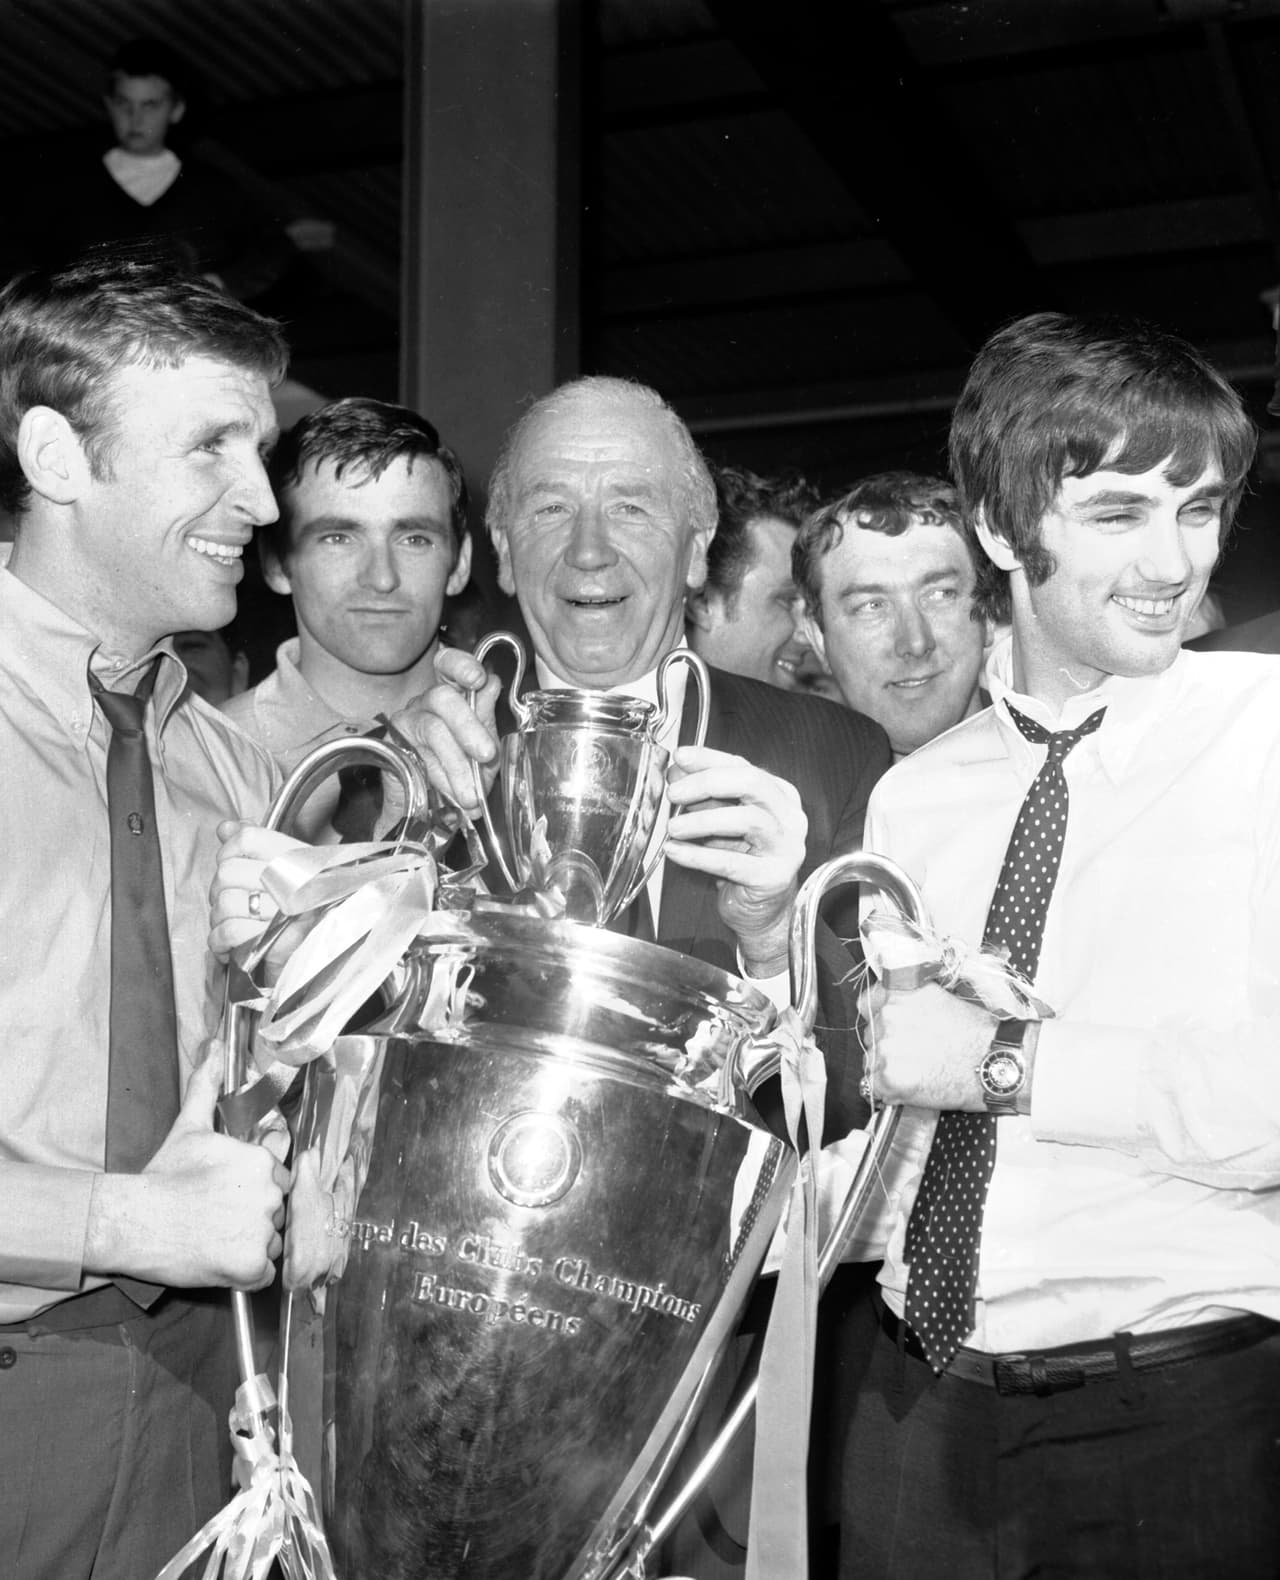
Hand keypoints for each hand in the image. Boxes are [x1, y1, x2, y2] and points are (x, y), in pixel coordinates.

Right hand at [85, 1049, 289, 1290]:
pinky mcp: (251, 1268)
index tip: (227, 1195)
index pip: (277, 1180)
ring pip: (272, 1242)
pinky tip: (219, 1259)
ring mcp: (262, 1232)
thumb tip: (216, 1045)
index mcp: (262, 1163)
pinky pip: (264, 1273)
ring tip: (214, 1237)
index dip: (254, 1189)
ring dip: (251, 1244)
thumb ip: (207, 1085)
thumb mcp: (190, 1126)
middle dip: (254, 1216)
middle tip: (217, 1218)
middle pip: (277, 1211)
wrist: (134, 1221)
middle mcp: (269, 1195)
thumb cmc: (163, 1175)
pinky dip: (247, 1272)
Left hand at [208, 819, 303, 958]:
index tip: (229, 862)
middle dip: (218, 890)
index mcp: (295, 856)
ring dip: (218, 918)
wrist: (323, 940)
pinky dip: (220, 939)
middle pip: (228, 872)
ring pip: (225, 903)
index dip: (228, 850)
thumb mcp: (281, 864)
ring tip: (229, 922)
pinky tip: (225, 942)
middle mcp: (293, 879)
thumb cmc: (301, 901)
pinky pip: (231, 930)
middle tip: (229, 900)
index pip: (247, 839)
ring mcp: (286, 909)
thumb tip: (226, 828)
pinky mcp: (276, 936)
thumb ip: (252, 842)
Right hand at [387, 646, 501, 816]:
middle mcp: (426, 702)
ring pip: (432, 730)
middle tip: (487, 755)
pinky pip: (415, 757)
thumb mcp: (483, 748)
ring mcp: (406, 722)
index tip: (479, 679)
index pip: (448, 664)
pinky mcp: (391, 746)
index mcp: (452, 695)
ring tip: (472, 794)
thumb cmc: (461, 773)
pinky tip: (451, 795)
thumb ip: (486, 718)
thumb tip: (492, 684)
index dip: (462, 665)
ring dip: (457, 764)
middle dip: (469, 726)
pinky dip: (439, 779)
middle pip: (442, 697)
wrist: (431, 809)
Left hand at [663, 745, 805, 975]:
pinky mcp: (774, 877)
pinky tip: (675, 851)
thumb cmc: (743, 860)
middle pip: (752, 783)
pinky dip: (699, 856)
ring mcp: (786, 846)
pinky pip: (733, 862)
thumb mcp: (720, 820)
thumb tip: (676, 770)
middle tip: (675, 793)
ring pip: (747, 820)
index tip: (680, 756)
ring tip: (673, 826)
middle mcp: (789, 816)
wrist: (762, 911)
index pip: (743, 765)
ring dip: (703, 820)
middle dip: (708, 782)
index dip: (709, 758)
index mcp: (780, 795)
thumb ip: (702, 795)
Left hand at [860, 979, 997, 1110]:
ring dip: (889, 1067)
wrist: (995, 1062)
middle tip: (917, 1053)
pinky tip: (915, 1086)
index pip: (867, 1002)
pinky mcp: (888, 1079)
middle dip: (889, 1044)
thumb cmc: (977, 1033)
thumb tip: (895, 1007)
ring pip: (871, 1061)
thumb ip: (911, 999)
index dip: (880, 1016)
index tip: (892, 1026)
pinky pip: (875, 1086)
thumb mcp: (942, 997)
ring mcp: (885, 1048)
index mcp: (898, 993)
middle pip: (871, 1034)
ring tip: (920, 1071)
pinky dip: (891, 1090)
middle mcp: (887, 1016)